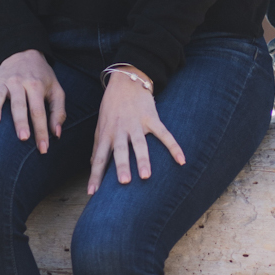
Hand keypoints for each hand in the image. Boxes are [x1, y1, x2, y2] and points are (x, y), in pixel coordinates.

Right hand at [0, 48, 64, 152]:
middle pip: (19, 105)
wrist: (24, 52)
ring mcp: (1, 82)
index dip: (41, 131)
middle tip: (23, 138)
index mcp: (36, 85)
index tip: (43, 149)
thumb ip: (58, 112)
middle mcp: (18, 83)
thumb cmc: (42, 77)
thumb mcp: (56, 90)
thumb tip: (56, 134)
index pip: (39, 111)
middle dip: (21, 122)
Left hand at [89, 70, 184, 191]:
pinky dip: (173, 147)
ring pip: (140, 143)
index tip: (92, 193)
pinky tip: (181, 161)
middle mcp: (120, 130)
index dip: (95, 175)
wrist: (126, 81)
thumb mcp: (101, 125)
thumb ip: (97, 145)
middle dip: (122, 165)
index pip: (99, 158)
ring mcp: (136, 123)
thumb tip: (92, 164)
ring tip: (146, 176)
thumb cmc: (111, 107)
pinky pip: (164, 134)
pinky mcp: (151, 117)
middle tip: (124, 182)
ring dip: (143, 159)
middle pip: (120, 150)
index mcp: (106, 134)